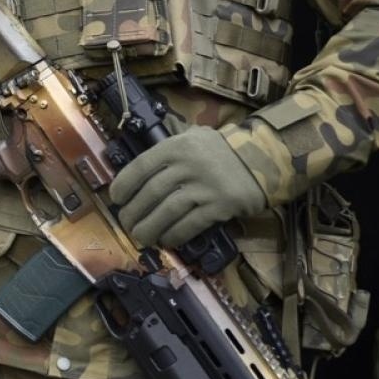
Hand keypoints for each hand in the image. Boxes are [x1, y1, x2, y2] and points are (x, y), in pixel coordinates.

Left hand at [112, 126, 266, 248]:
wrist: (263, 159)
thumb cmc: (220, 150)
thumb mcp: (192, 138)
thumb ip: (167, 150)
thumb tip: (137, 173)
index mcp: (177, 146)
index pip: (140, 167)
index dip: (123, 185)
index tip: (116, 199)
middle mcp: (188, 165)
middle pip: (151, 193)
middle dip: (133, 212)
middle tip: (126, 223)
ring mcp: (205, 186)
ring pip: (167, 212)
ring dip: (149, 228)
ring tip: (141, 237)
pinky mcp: (220, 205)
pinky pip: (190, 224)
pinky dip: (175, 235)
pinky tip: (166, 240)